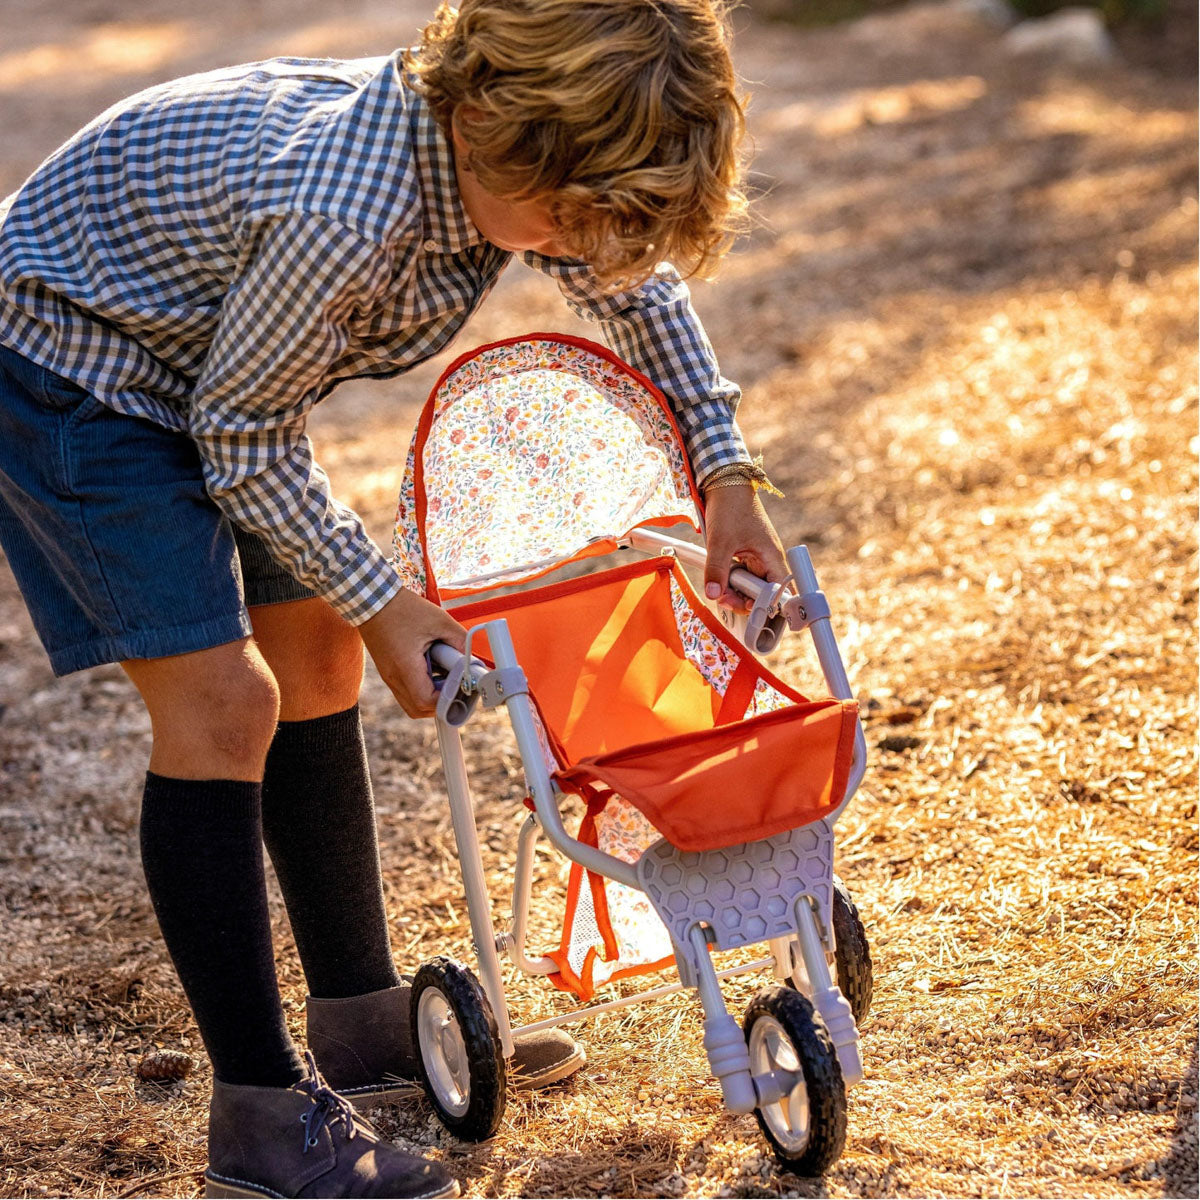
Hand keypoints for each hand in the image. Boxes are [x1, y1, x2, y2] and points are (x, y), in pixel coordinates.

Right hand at [359, 588, 466, 717]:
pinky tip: (432, 668)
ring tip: (443, 675)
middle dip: (439, 704)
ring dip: (430, 696)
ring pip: (410, 703)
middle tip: (453, 685)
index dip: (446, 700)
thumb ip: (460, 641)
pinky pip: (405, 690)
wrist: (371, 600)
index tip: (460, 687)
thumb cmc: (403, 608)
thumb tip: (473, 659)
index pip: (426, 701)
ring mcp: (388, 676)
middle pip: (417, 710)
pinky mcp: (388, 671)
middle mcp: (393, 676)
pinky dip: (421, 687)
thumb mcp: (439, 620)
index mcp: (405, 666)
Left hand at [702, 485, 788, 612]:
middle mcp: (768, 560)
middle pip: (762, 594)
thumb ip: (716, 570)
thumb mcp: (720, 541)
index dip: (767, 606)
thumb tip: (714, 595)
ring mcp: (757, 558)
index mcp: (771, 558)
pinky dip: (730, 581)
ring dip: (734, 591)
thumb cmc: (730, 508)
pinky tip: (719, 581)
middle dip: (743, 600)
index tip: (748, 610)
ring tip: (718, 590)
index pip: (779, 592)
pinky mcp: (745, 555)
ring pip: (749, 586)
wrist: (725, 485)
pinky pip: (741, 576)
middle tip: (723, 598)